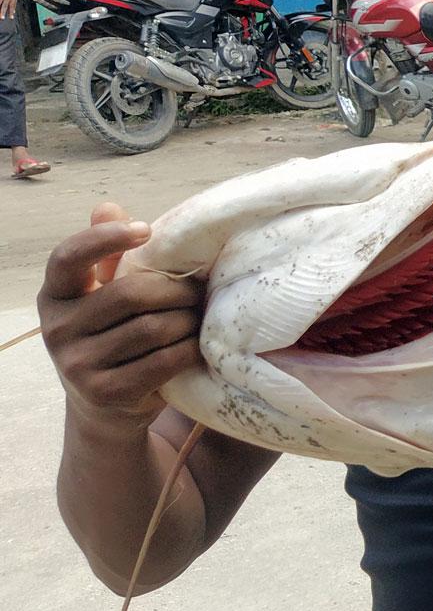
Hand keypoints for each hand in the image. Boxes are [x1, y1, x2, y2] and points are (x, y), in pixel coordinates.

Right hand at [39, 204, 205, 435]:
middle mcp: (57, 330)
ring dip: (188, 320)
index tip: (145, 229)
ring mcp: (77, 365)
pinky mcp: (106, 392)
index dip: (105, 238)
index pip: (68, 258)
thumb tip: (108, 206)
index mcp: (55, 296)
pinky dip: (189, 348)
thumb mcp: (102, 294)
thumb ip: (108, 255)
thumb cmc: (112, 333)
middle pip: (131, 294)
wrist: (104, 404)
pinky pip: (164, 360)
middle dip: (176, 289)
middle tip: (199, 290)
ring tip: (199, 316)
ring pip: (153, 328)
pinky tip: (197, 343)